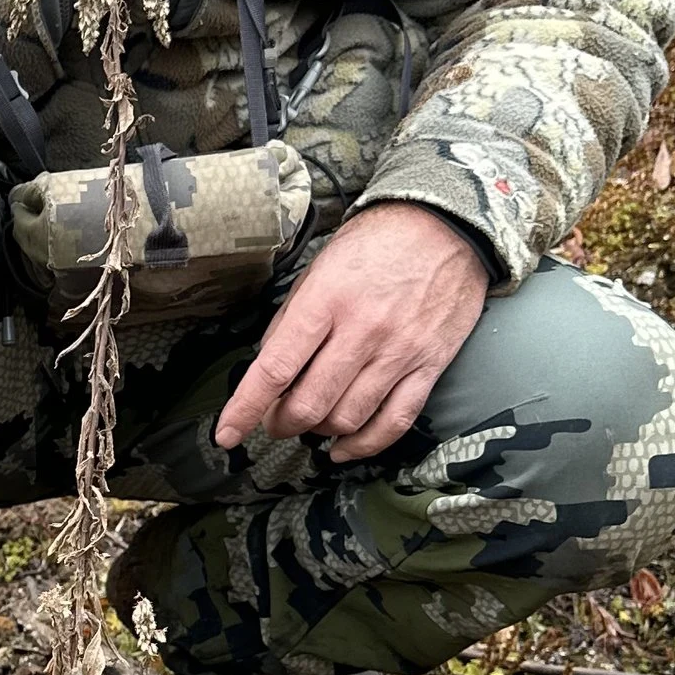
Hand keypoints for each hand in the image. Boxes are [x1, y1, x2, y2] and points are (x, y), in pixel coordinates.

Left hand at [214, 204, 489, 463]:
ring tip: (308, 424)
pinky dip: (363, 445)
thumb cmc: (376, 244)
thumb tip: (269, 368)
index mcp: (325, 301)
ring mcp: (399, 352)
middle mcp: (362, 331)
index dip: (245, 409)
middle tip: (274, 421)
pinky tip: (343, 448)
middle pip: (309, 404)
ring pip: (347, 419)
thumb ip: (292, 321)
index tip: (227, 433)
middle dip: (280, 423)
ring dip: (318, 432)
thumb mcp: (319, 269)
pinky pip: (394, 422)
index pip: (275, 369)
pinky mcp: (429, 366)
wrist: (446, 226)